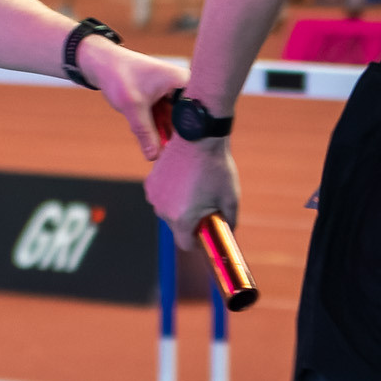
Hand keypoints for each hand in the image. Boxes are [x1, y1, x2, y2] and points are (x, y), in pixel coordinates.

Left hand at [76, 38, 188, 160]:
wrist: (103, 64)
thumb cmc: (119, 76)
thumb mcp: (133, 107)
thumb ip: (145, 133)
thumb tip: (154, 156)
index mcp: (182, 81)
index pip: (198, 110)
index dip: (194, 131)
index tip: (186, 150)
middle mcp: (183, 86)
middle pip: (189, 118)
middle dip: (178, 136)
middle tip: (169, 155)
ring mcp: (174, 93)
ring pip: (177, 121)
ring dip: (167, 134)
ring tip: (159, 150)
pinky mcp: (165, 99)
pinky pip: (168, 119)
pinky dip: (160, 128)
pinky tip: (153, 140)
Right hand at [146, 131, 239, 246]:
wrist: (198, 137)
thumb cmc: (216, 167)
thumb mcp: (230, 199)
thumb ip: (229, 222)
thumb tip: (228, 233)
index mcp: (182, 218)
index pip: (186, 244)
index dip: (198, 242)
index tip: (206, 233)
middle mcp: (163, 210)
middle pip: (177, 228)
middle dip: (191, 222)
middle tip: (205, 205)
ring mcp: (154, 195)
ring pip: (168, 212)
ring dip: (180, 208)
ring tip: (196, 189)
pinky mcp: (150, 182)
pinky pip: (161, 197)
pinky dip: (171, 194)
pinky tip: (184, 180)